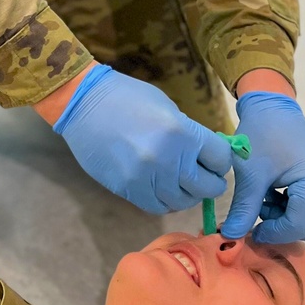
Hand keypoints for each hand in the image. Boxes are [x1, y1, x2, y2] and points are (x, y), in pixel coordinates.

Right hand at [50, 64, 233, 211]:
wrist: (83, 105)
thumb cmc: (127, 98)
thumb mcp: (167, 108)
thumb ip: (190, 133)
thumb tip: (207, 155)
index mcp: (183, 133)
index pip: (221, 159)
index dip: (221, 159)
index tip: (214, 157)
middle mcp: (169, 160)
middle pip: (208, 186)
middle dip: (210, 180)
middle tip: (204, 174)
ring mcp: (148, 179)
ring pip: (184, 201)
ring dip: (188, 192)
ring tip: (181, 181)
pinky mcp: (129, 190)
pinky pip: (159, 206)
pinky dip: (166, 200)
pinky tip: (163, 188)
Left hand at [224, 92, 304, 243]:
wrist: (273, 106)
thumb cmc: (260, 134)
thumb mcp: (250, 174)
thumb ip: (243, 208)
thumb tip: (230, 236)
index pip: (300, 225)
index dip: (274, 233)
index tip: (252, 231)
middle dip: (282, 226)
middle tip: (257, 211)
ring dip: (287, 217)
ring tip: (264, 198)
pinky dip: (294, 207)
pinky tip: (274, 191)